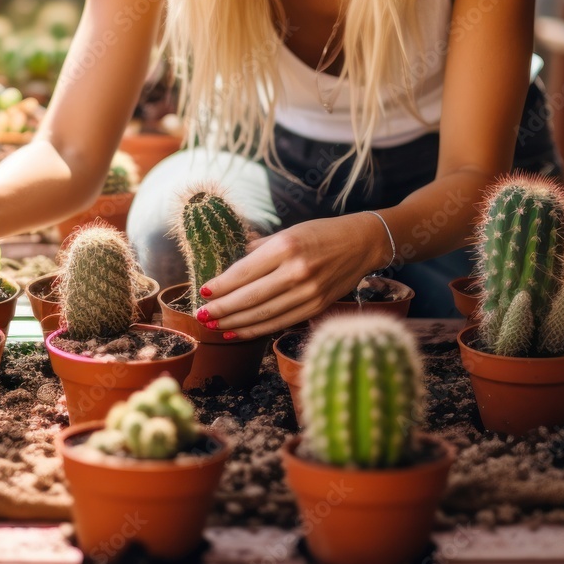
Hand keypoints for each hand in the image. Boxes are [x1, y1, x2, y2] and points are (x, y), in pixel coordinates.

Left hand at [193, 214, 386, 338]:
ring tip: (214, 326)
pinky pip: (280, 322)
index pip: (244, 272)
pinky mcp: (316, 307)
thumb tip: (229, 267)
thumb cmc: (318, 233)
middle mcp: (296, 271)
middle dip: (222, 309)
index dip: (221, 285)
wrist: (361, 243)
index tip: (203, 291)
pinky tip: (238, 331)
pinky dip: (256, 330)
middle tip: (201, 315)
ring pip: (263, 315)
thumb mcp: (286, 232)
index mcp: (285, 247)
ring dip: (234, 323)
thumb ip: (258, 249)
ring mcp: (308, 292)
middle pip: (250, 298)